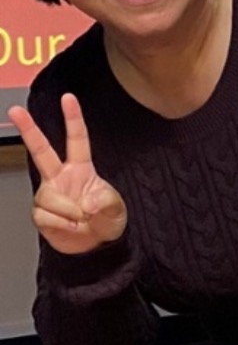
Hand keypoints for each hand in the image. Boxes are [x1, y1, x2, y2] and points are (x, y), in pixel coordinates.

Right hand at [8, 93, 126, 254]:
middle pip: (41, 150)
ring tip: (81, 220)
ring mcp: (47, 193)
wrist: (93, 247)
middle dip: (28, 129)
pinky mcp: (39, 213)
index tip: (68, 97)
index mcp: (82, 168)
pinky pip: (46, 216)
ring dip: (69, 213)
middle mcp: (60, 177)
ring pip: (49, 197)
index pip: (77, 139)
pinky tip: (70, 227)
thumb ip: (106, 203)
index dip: (73, 118)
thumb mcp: (115, 210)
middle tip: (14, 110)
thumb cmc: (106, 220)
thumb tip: (88, 202)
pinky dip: (62, 225)